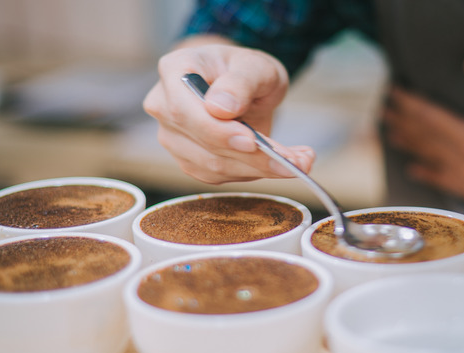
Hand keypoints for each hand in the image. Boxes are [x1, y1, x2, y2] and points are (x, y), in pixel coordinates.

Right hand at [143, 36, 314, 183]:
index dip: (216, 131)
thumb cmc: (243, 69)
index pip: (184, 110)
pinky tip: (279, 164)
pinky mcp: (188, 160)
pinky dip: (253, 173)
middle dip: (253, 157)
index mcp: (174, 71)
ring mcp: (173, 137)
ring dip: (260, 168)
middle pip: (203, 143)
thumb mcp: (254, 65)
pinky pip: (219, 176)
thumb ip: (240, 82)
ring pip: (213, 166)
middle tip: (297, 160)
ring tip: (299, 161)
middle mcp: (164, 106)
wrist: (240, 86)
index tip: (251, 141)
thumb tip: (220, 108)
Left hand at [383, 55, 463, 232]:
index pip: (434, 120)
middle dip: (404, 124)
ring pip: (431, 160)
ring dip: (410, 146)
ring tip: (390, 136)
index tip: (394, 95)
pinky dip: (428, 174)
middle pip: (427, 140)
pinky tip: (416, 171)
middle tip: (383, 113)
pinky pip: (445, 181)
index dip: (412, 105)